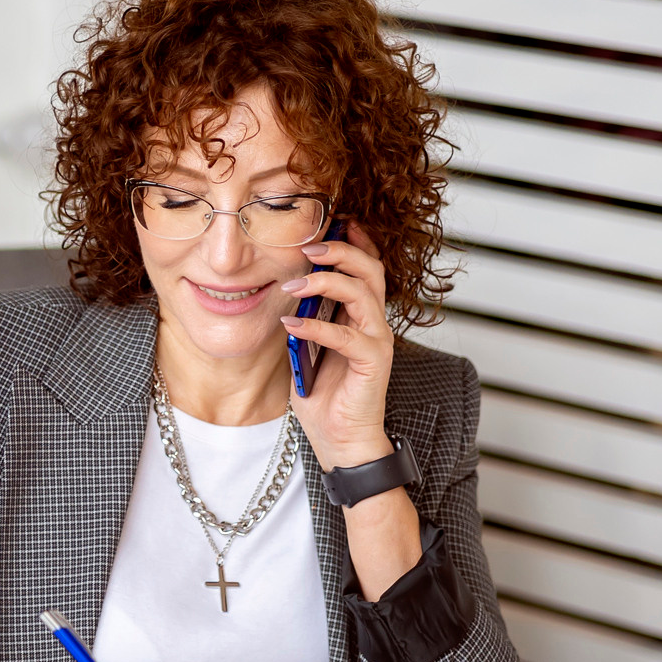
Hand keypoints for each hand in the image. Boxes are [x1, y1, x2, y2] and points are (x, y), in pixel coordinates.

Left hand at [280, 222, 394, 468]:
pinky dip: (316, 326)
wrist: (340, 439)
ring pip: (363, 294)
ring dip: (327, 282)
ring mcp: (377, 341)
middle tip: (310, 246)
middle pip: (370, 270)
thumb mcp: (306, 346)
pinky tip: (291, 324)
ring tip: (294, 282)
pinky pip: (347, 335)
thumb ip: (304, 317)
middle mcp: (374, 322)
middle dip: (340, 252)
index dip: (354, 242)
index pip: (366, 267)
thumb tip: (284, 289)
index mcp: (361, 315)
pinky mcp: (374, 362)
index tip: (332, 223)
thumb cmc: (324, 394)